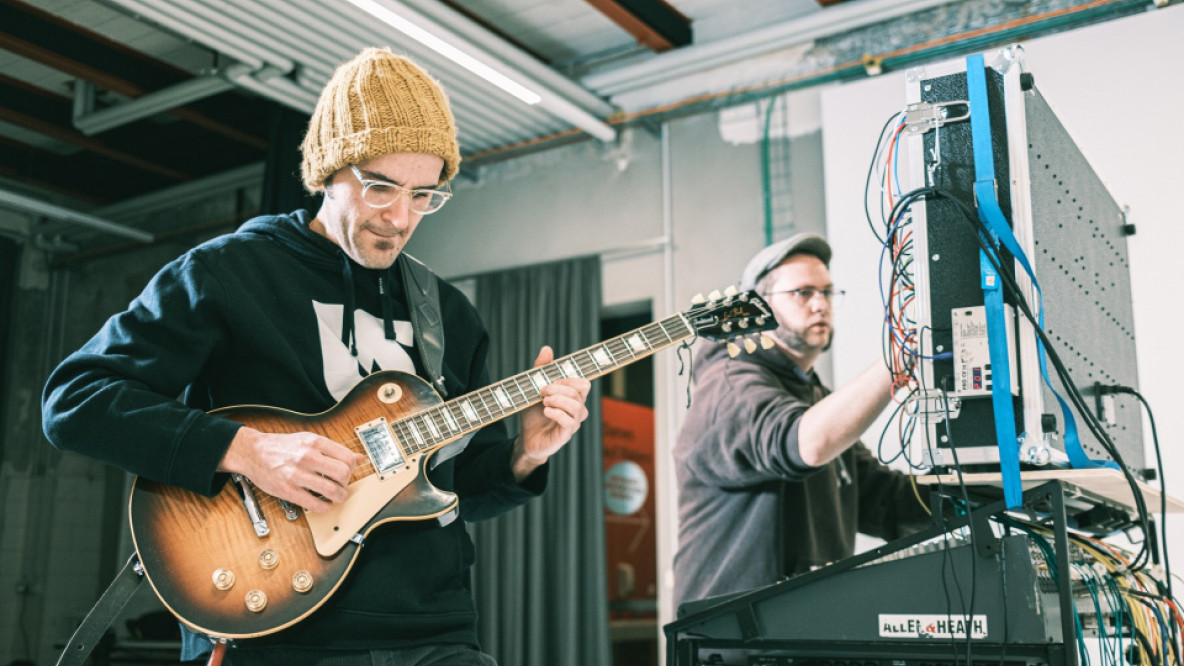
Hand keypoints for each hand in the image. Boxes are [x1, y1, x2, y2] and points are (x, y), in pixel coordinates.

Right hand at [218, 427, 364, 513]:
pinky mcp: (288, 491)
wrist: (252, 452)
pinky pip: (315, 505)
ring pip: (332, 491)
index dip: (351, 467)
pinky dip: (325, 507)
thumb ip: (333, 449)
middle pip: (342, 473)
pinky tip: (324, 503)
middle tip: (342, 484)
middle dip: (346, 482)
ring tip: (336, 496)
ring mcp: (297, 474)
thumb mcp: (308, 439)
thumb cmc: (281, 446)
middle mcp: (307, 457)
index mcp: (314, 442)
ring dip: (339, 496)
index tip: (347, 471)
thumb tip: (358, 457)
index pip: (346, 457)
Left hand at [512, 346, 590, 481]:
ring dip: (559, 400)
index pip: (583, 384)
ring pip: (577, 408)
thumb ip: (541, 369)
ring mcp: (573, 423)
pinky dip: (556, 414)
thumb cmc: (534, 414)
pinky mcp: (565, 435)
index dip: (569, 379)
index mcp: (573, 398)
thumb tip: (547, 348)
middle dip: (559, 388)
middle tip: (542, 391)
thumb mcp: (534, 389)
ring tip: (544, 401)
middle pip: (579, 393)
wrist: (527, 438)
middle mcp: (577, 410)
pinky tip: (545, 411)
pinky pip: (569, 422)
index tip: (550, 380)